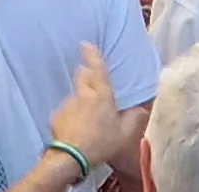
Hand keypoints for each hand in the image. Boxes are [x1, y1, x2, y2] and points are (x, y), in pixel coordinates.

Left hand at [48, 43, 146, 175]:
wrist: (72, 155)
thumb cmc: (101, 142)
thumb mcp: (124, 133)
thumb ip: (133, 118)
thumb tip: (141, 109)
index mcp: (102, 96)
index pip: (98, 70)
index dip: (92, 55)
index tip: (86, 44)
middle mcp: (84, 95)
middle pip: (82, 77)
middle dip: (86, 74)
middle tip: (91, 80)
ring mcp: (68, 104)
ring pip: (75, 95)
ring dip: (80, 100)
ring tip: (86, 117)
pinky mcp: (57, 114)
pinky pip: (66, 110)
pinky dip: (71, 115)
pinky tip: (75, 128)